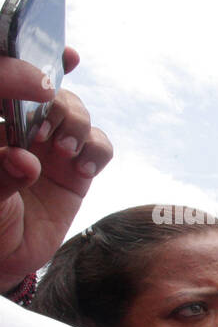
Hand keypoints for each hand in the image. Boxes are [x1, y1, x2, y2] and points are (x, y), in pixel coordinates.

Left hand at [0, 86, 111, 289]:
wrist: (3, 258)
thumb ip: (0, 176)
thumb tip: (25, 159)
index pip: (7, 81)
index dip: (23, 68)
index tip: (40, 82)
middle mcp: (20, 127)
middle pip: (48, 90)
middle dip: (56, 103)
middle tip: (47, 133)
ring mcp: (51, 146)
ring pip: (75, 110)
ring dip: (77, 124)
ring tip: (65, 152)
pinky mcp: (77, 169)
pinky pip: (99, 145)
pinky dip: (97, 151)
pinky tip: (84, 171)